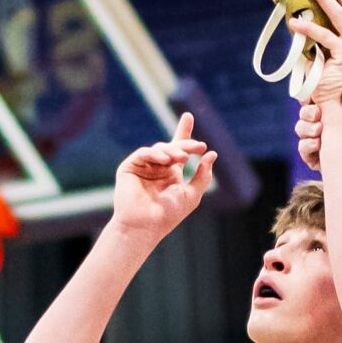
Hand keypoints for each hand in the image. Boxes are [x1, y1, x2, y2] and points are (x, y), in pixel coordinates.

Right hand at [108, 112, 215, 237]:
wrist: (144, 226)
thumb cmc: (167, 216)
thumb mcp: (191, 195)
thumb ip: (202, 176)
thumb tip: (212, 154)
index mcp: (170, 173)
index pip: (178, 148)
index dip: (184, 132)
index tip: (188, 116)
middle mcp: (157, 167)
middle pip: (171, 147)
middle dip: (186, 145)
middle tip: (199, 146)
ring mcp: (143, 166)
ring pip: (159, 149)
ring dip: (173, 151)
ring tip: (183, 158)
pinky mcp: (129, 167)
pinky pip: (144, 154)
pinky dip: (155, 154)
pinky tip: (166, 160)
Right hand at [295, 90, 341, 178]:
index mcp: (332, 113)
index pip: (314, 102)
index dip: (310, 98)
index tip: (313, 98)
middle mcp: (322, 126)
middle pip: (304, 115)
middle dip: (306, 112)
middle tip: (317, 114)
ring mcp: (317, 142)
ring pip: (300, 130)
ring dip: (305, 128)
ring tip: (319, 129)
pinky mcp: (316, 159)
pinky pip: (303, 151)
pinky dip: (306, 145)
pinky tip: (317, 143)